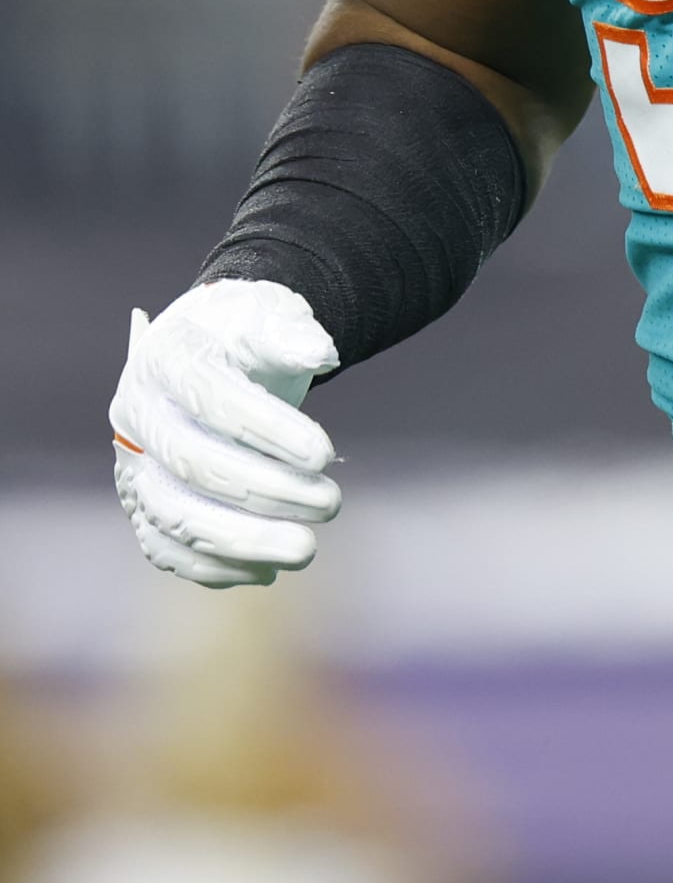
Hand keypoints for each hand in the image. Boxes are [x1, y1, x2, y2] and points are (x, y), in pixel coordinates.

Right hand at [110, 280, 341, 586]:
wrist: (213, 349)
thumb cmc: (244, 330)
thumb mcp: (269, 313)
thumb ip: (292, 333)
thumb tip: (322, 355)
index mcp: (164, 358)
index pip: (211, 398)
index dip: (267, 429)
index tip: (325, 453)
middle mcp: (135, 414)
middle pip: (190, 464)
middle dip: (265, 492)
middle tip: (330, 505)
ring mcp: (132, 463)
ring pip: (172, 515)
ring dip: (242, 541)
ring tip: (306, 549)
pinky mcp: (141, 503)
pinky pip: (165, 547)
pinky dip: (214, 566)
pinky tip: (268, 569)